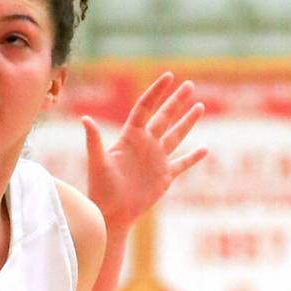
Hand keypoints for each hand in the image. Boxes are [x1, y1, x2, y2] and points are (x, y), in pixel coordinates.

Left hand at [83, 73, 206, 228]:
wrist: (110, 214)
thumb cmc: (100, 189)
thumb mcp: (97, 163)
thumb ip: (93, 140)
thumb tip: (85, 119)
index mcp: (130, 138)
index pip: (145, 108)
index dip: (156, 92)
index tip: (168, 76)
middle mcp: (145, 145)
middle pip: (164, 117)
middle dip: (176, 101)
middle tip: (189, 84)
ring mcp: (156, 160)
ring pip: (176, 136)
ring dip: (188, 122)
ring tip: (199, 106)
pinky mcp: (164, 177)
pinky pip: (182, 164)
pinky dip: (194, 157)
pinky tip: (205, 149)